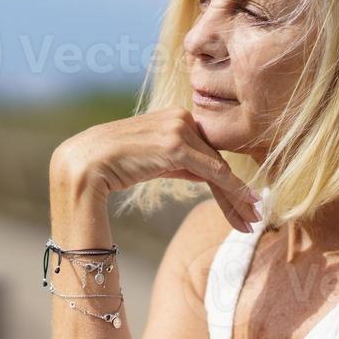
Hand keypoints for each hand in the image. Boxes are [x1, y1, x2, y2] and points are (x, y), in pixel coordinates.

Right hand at [51, 107, 260, 232]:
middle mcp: (180, 118)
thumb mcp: (151, 162)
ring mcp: (178, 129)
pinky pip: (213, 171)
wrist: (83, 166)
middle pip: (217, 159)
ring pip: (219, 167)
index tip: (244, 200)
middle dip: (236, 191)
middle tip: (255, 214)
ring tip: (252, 220)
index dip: (226, 177)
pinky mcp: (175, 146)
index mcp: (173, 117)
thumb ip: (180, 163)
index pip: (207, 150)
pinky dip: (232, 190)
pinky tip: (246, 206)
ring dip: (237, 198)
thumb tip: (206, 172)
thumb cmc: (110, 166)